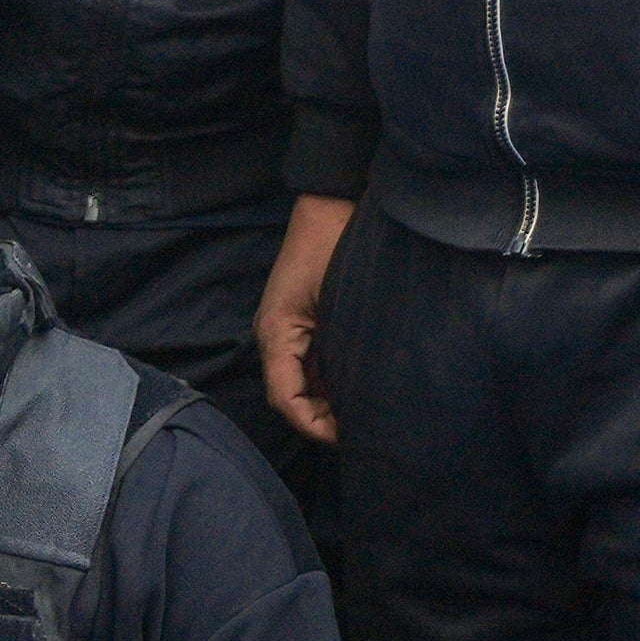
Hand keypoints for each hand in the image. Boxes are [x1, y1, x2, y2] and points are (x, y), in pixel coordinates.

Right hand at [254, 193, 355, 447]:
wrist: (333, 205)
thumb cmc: (334, 247)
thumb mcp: (336, 304)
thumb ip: (338, 353)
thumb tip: (352, 397)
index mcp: (276, 334)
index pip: (286, 399)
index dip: (314, 425)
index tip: (347, 435)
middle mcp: (276, 337)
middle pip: (291, 397)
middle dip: (323, 418)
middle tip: (362, 429)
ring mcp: (288, 330)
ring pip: (301, 383)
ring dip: (328, 401)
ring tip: (363, 411)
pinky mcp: (303, 323)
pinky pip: (310, 363)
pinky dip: (331, 380)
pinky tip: (357, 383)